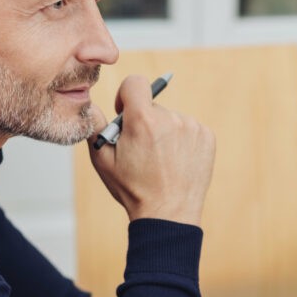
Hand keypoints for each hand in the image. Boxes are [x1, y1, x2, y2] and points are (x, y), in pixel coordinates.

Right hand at [88, 75, 214, 224]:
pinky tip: (176, 161)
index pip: (135, 83)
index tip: (125, 112)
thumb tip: (89, 104)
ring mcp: (192, 128)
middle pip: (152, 107)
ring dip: (164, 132)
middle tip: (143, 151)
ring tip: (161, 160)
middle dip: (145, 122)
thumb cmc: (134, 189)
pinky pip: (189, 129)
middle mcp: (171, 119)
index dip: (126, 96)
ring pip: (171, 119)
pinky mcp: (207, 137)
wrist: (169, 214)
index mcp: (143, 120)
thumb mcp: (103, 160)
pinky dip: (182, 140)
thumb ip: (94, 126)